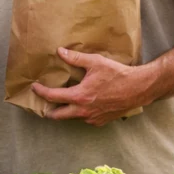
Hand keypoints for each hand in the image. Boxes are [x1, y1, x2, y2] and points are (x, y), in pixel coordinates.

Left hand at [30, 48, 151, 125]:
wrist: (138, 88)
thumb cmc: (117, 75)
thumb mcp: (95, 62)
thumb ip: (75, 58)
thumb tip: (60, 52)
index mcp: (79, 96)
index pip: (53, 97)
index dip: (41, 92)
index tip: (35, 87)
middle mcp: (83, 111)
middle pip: (58, 116)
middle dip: (49, 111)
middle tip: (44, 104)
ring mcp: (92, 118)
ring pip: (72, 117)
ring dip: (66, 111)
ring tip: (64, 103)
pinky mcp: (101, 121)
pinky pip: (86, 119)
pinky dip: (81, 113)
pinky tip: (83, 104)